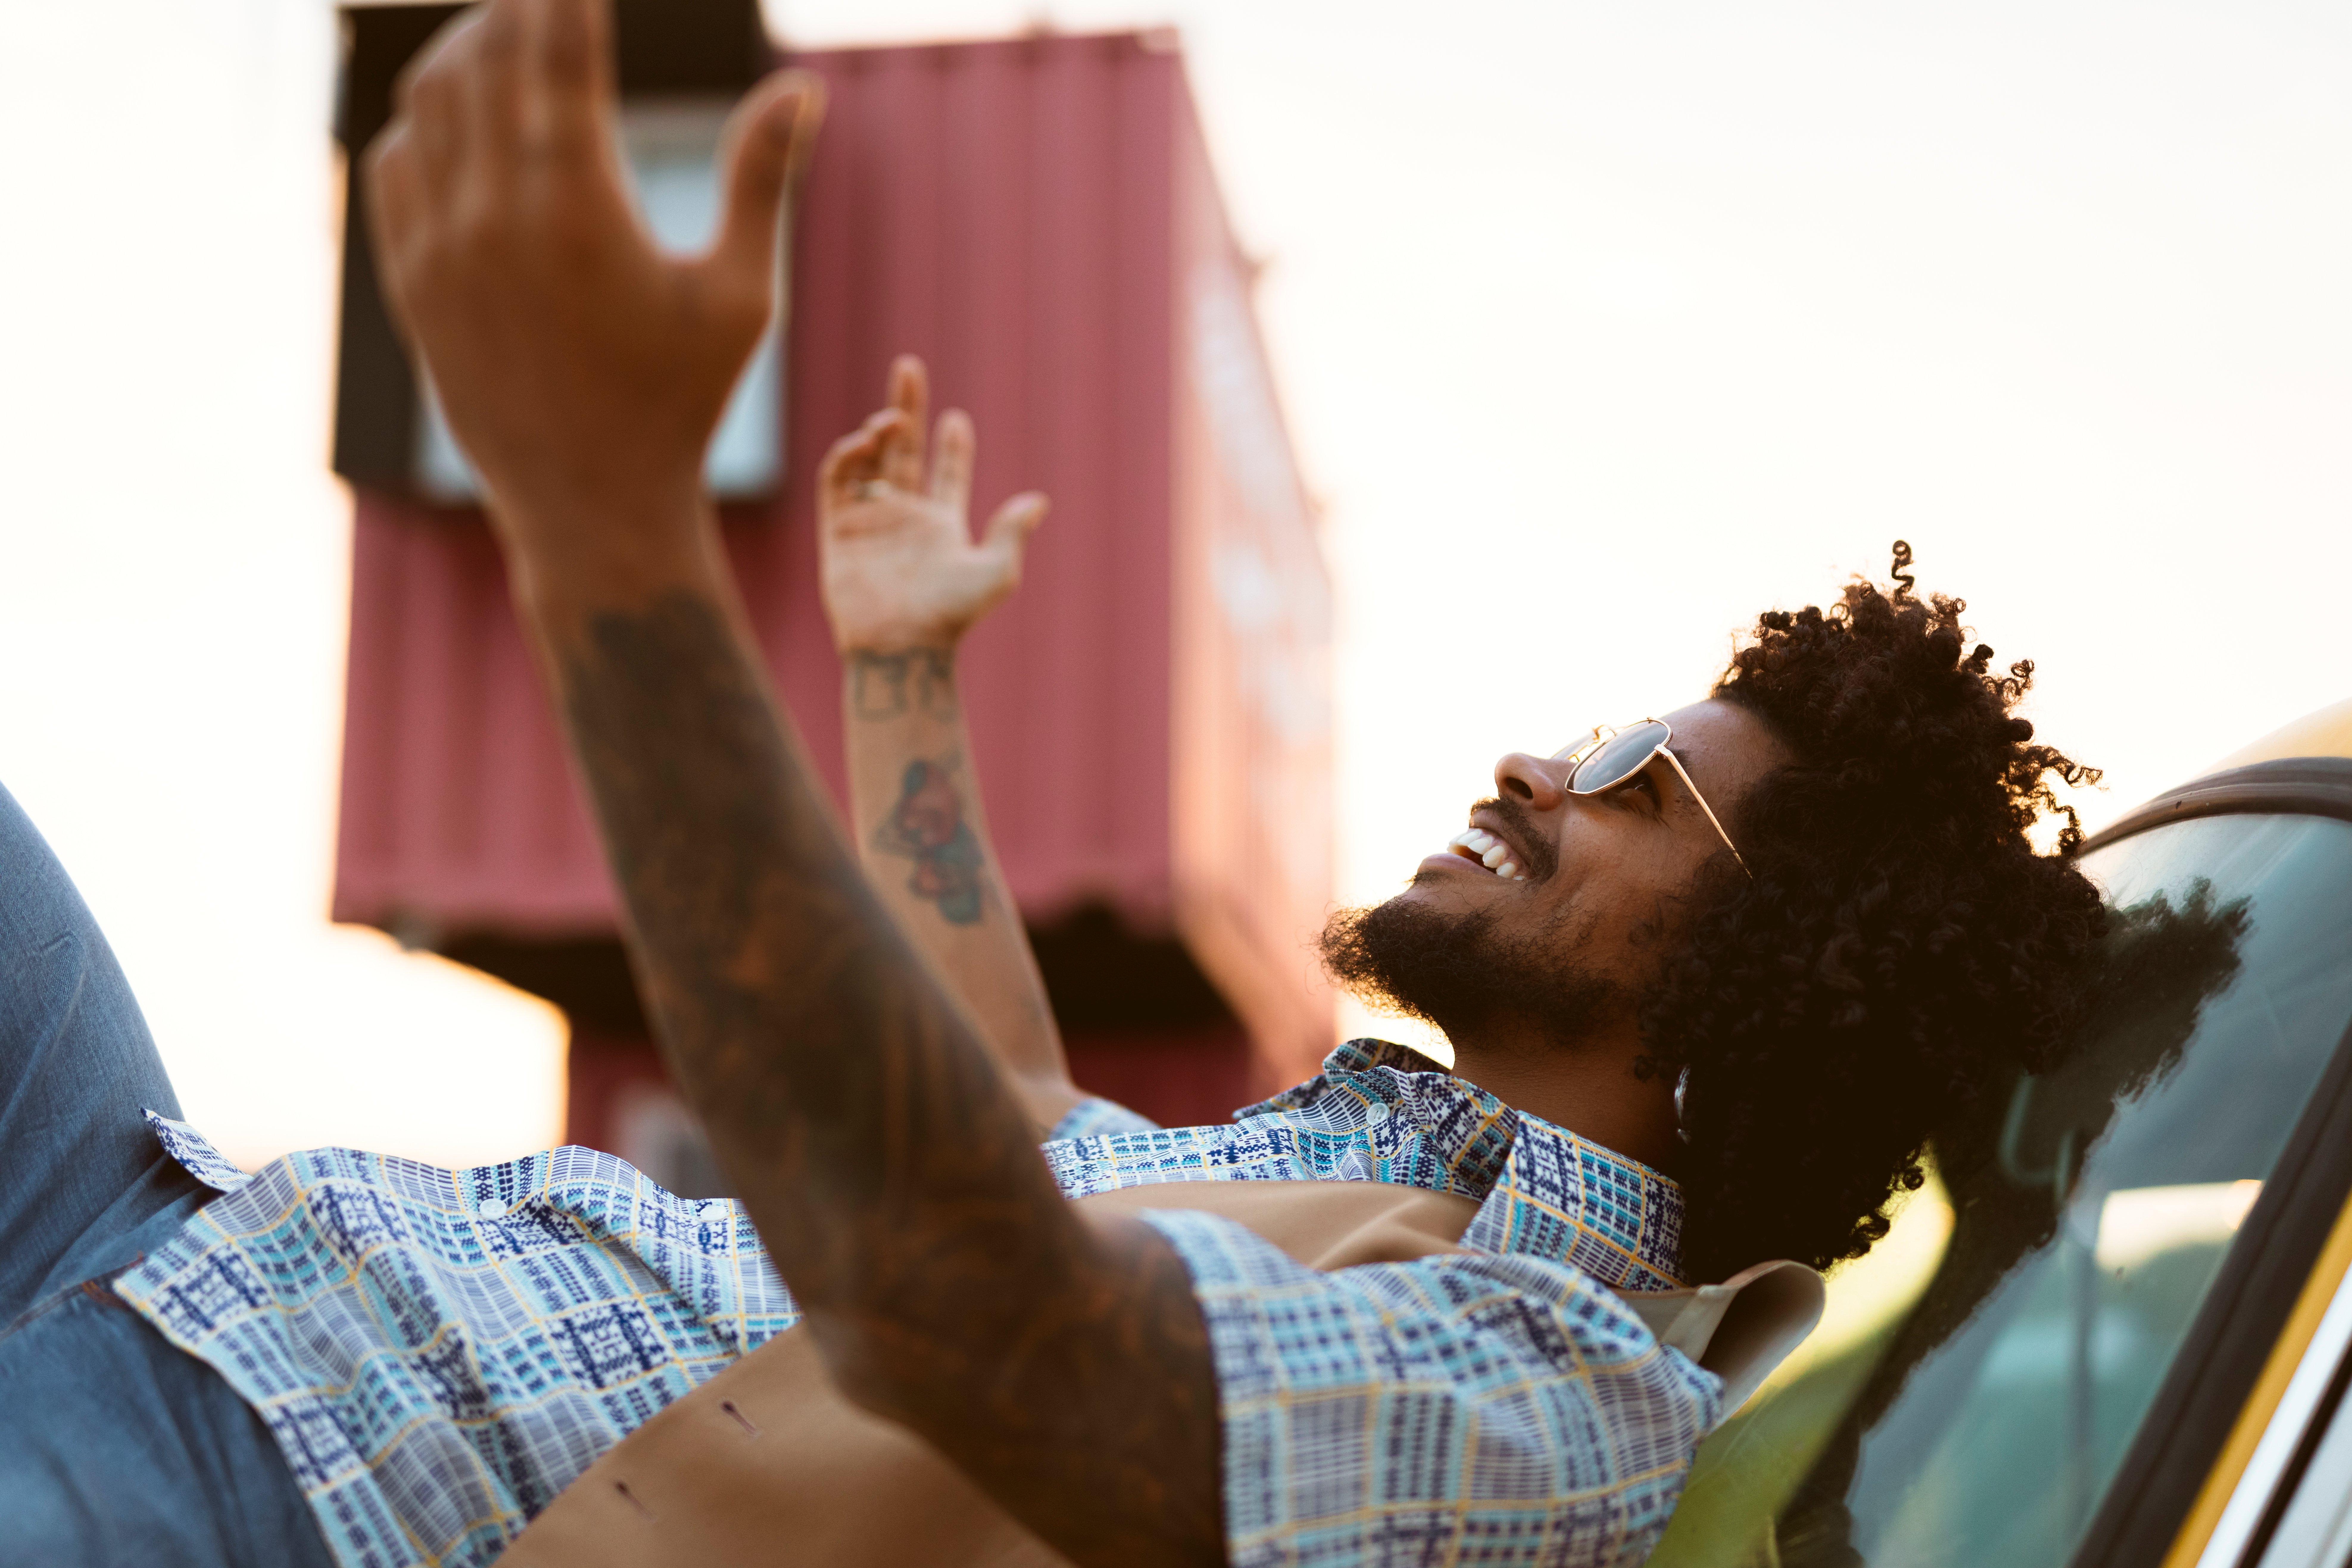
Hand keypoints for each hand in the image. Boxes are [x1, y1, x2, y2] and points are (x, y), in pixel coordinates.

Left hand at [366, 0, 822, 546]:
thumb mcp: (740, 295)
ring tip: (509, 40)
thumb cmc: (681, 403)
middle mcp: (493, 214)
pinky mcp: (411, 282)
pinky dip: (424, 121)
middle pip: (485, 55)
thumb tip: (803, 88)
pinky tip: (463, 118)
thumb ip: (762, 181)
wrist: (590, 507)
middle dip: (520, 8)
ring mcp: (439, 247)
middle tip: (552, 0)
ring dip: (468, 52)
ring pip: (428, 99)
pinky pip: (392, 163)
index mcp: (579, 205)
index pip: (560, 48)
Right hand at [819, 357, 1047, 652]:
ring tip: (891, 417)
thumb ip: (1010, 533)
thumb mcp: (994, 573)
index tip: (957, 420)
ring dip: (879, 429)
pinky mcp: (838, 528)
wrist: (901, 645)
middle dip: (907, 407)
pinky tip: (865, 441)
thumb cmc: (951, 616)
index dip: (953, 447)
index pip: (947, 473)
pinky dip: (848, 454)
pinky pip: (838, 479)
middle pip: (904, 449)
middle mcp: (906, 517)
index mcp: (943, 525)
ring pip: (871, 458)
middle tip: (908, 366)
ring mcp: (870, 520)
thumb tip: (1039, 501)